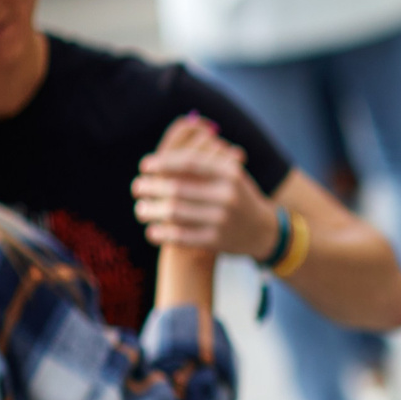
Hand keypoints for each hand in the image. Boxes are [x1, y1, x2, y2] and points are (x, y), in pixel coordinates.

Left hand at [134, 115, 280, 258]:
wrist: (263, 231)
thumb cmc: (237, 197)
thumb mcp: (229, 175)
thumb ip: (202, 163)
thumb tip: (160, 159)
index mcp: (230, 173)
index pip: (190, 162)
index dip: (163, 162)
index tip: (145, 165)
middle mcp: (227, 194)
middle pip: (177, 188)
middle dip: (151, 187)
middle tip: (137, 187)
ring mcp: (222, 219)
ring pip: (174, 212)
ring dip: (150, 210)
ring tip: (140, 209)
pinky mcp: (216, 240)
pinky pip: (180, 236)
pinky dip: (162, 234)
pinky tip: (152, 231)